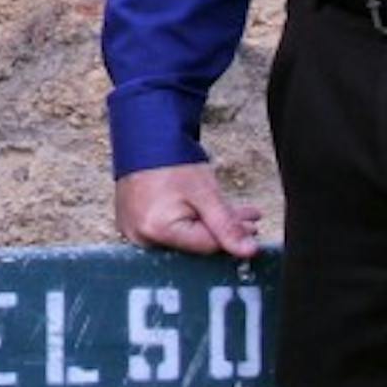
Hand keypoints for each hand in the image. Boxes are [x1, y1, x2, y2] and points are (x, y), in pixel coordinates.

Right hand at [116, 163, 261, 258]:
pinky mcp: (133, 223)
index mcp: (157, 231)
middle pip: (193, 244)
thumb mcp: (205, 192)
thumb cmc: (171, 159)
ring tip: (228, 212)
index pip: (206, 245)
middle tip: (247, 219)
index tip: (253, 225)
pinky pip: (167, 230)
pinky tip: (205, 211)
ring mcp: (134, 231)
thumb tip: (248, 251)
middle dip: (221, 231)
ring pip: (182, 238)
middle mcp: (141, 237)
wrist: (144, 134)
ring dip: (207, 226)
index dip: (232, 236)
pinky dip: (187, 222)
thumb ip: (226, 225)